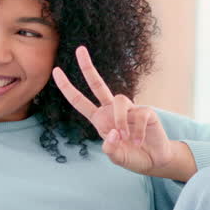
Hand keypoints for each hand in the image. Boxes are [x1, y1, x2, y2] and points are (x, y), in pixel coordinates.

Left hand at [52, 45, 177, 175]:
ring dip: (120, 120)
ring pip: (119, 100)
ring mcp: (130, 109)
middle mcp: (112, 110)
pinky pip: (138, 115)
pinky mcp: (146, 112)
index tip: (56, 71)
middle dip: (88, 67)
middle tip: (79, 49)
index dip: (67, 87)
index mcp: (100, 119)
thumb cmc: (132, 156)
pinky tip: (138, 141)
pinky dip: (136, 131)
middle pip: (97, 84)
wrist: (154, 160)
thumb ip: (111, 149)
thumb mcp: (116, 157)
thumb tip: (113, 133)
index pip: (80, 101)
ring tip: (125, 138)